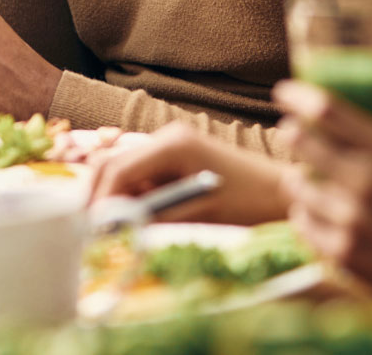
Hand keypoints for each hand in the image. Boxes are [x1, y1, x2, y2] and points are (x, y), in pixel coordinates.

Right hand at [88, 122, 292, 224]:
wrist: (282, 194)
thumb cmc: (249, 203)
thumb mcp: (200, 215)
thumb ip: (155, 216)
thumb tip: (112, 229)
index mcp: (173, 144)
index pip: (118, 168)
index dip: (100, 200)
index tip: (88, 232)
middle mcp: (167, 137)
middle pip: (113, 163)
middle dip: (99, 197)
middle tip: (91, 234)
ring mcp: (170, 146)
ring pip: (123, 171)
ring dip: (115, 200)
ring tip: (113, 233)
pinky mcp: (175, 160)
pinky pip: (140, 178)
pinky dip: (132, 199)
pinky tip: (136, 221)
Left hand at [274, 79, 371, 300]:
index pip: (329, 111)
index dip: (299, 95)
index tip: (286, 91)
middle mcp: (368, 184)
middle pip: (304, 144)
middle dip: (292, 132)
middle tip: (292, 129)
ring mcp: (353, 221)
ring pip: (299, 186)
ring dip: (297, 176)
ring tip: (302, 175)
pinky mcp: (346, 254)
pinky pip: (305, 225)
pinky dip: (304, 213)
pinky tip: (310, 209)